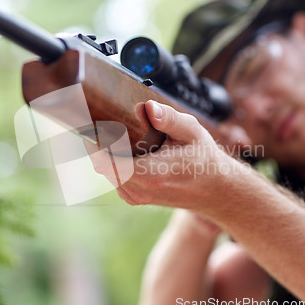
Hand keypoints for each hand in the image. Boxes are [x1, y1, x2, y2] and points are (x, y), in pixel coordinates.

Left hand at [90, 100, 252, 211]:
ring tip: (108, 127)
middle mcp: (139, 190)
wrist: (215, 190)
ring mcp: (134, 196)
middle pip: (100, 163)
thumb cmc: (204, 159)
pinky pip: (112, 175)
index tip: (89, 118)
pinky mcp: (133, 197)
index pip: (105, 160)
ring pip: (104, 170)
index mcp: (151, 174)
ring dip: (103, 150)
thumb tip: (148, 107)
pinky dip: (111, 160)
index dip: (93, 140)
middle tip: (94, 114)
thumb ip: (170, 119)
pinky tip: (120, 144)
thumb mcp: (192, 132)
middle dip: (96, 140)